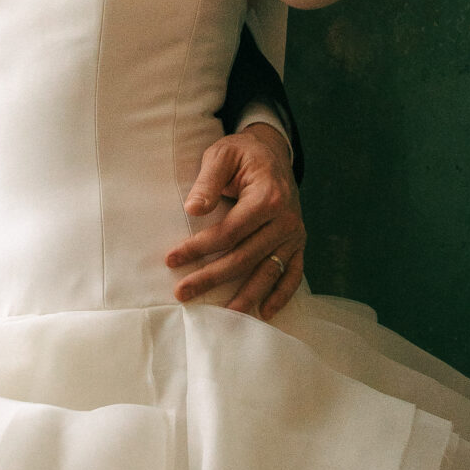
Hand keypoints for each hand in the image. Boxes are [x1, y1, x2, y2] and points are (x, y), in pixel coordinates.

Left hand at [168, 121, 304, 318]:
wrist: (273, 153)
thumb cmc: (242, 154)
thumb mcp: (222, 155)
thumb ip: (207, 182)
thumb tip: (193, 209)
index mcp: (267, 197)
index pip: (229, 232)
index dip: (199, 248)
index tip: (172, 259)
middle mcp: (285, 219)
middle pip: (245, 257)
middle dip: (212, 277)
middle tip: (183, 292)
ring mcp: (294, 234)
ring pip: (268, 271)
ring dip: (246, 295)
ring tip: (225, 316)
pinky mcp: (298, 243)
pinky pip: (293, 273)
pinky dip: (281, 295)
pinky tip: (264, 312)